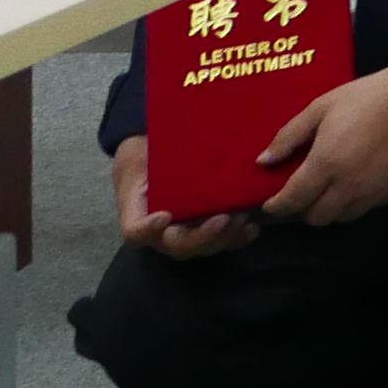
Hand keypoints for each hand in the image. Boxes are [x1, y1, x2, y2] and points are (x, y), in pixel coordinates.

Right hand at [111, 136, 260, 259]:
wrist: (156, 165)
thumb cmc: (146, 160)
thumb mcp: (138, 157)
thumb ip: (145, 159)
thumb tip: (158, 139)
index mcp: (138, 216)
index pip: (135, 233)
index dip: (148, 230)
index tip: (164, 216)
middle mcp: (161, 233)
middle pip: (178, 246)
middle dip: (203, 237)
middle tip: (223, 219)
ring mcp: (184, 234)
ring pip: (202, 248)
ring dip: (225, 237)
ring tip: (243, 218)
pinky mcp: (204, 231)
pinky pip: (221, 243)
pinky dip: (237, 239)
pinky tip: (251, 228)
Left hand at [256, 69, 387, 226]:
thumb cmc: (364, 97)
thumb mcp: (320, 108)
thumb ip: (289, 136)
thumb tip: (264, 161)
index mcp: (325, 164)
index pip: (292, 201)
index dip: (277, 206)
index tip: (270, 203)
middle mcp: (347, 186)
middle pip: (316, 217)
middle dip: (304, 208)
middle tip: (304, 191)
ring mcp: (372, 191)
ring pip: (341, 217)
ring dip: (331, 207)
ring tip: (332, 187)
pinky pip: (366, 207)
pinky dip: (356, 200)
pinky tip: (358, 179)